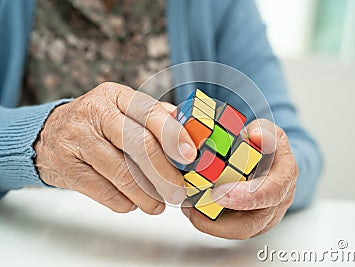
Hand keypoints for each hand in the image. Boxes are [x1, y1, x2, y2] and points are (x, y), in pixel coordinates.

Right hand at [34, 82, 196, 213]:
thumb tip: (188, 132)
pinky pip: (104, 192)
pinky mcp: (66, 167)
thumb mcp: (122, 109)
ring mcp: (77, 140)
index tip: (189, 156)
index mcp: (115, 96)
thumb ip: (155, 117)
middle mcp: (95, 113)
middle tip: (177, 191)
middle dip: (164, 173)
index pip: (150, 113)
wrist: (47, 134)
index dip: (173, 136)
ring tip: (158, 204)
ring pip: (122, 173)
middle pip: (139, 145)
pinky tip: (132, 203)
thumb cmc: (96, 123)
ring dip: (146, 195)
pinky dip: (123, 202)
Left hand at [181, 119, 297, 238]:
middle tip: (193, 208)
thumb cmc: (269, 146)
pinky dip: (209, 222)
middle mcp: (277, 203)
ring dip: (209, 223)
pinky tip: (192, 208)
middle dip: (220, 222)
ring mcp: (264, 218)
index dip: (245, 196)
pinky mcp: (249, 223)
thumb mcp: (269, 130)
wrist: (273, 162)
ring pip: (236, 231)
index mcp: (284, 177)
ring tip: (187, 207)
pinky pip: (229, 228)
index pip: (271, 193)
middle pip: (251, 225)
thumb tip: (256, 136)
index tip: (219, 193)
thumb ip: (264, 131)